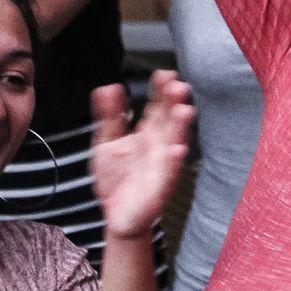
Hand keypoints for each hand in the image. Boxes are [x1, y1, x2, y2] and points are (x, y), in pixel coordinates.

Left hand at [89, 74, 191, 240]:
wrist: (116, 216)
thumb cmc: (117, 179)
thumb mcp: (106, 143)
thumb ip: (109, 116)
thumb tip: (108, 87)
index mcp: (147, 133)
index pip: (157, 107)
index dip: (161, 90)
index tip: (164, 74)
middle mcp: (159, 146)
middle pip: (169, 120)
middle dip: (175, 103)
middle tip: (178, 86)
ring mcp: (161, 166)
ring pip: (174, 143)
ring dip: (180, 128)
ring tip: (184, 111)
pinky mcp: (159, 188)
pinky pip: (168, 174)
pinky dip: (173, 163)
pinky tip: (177, 151)